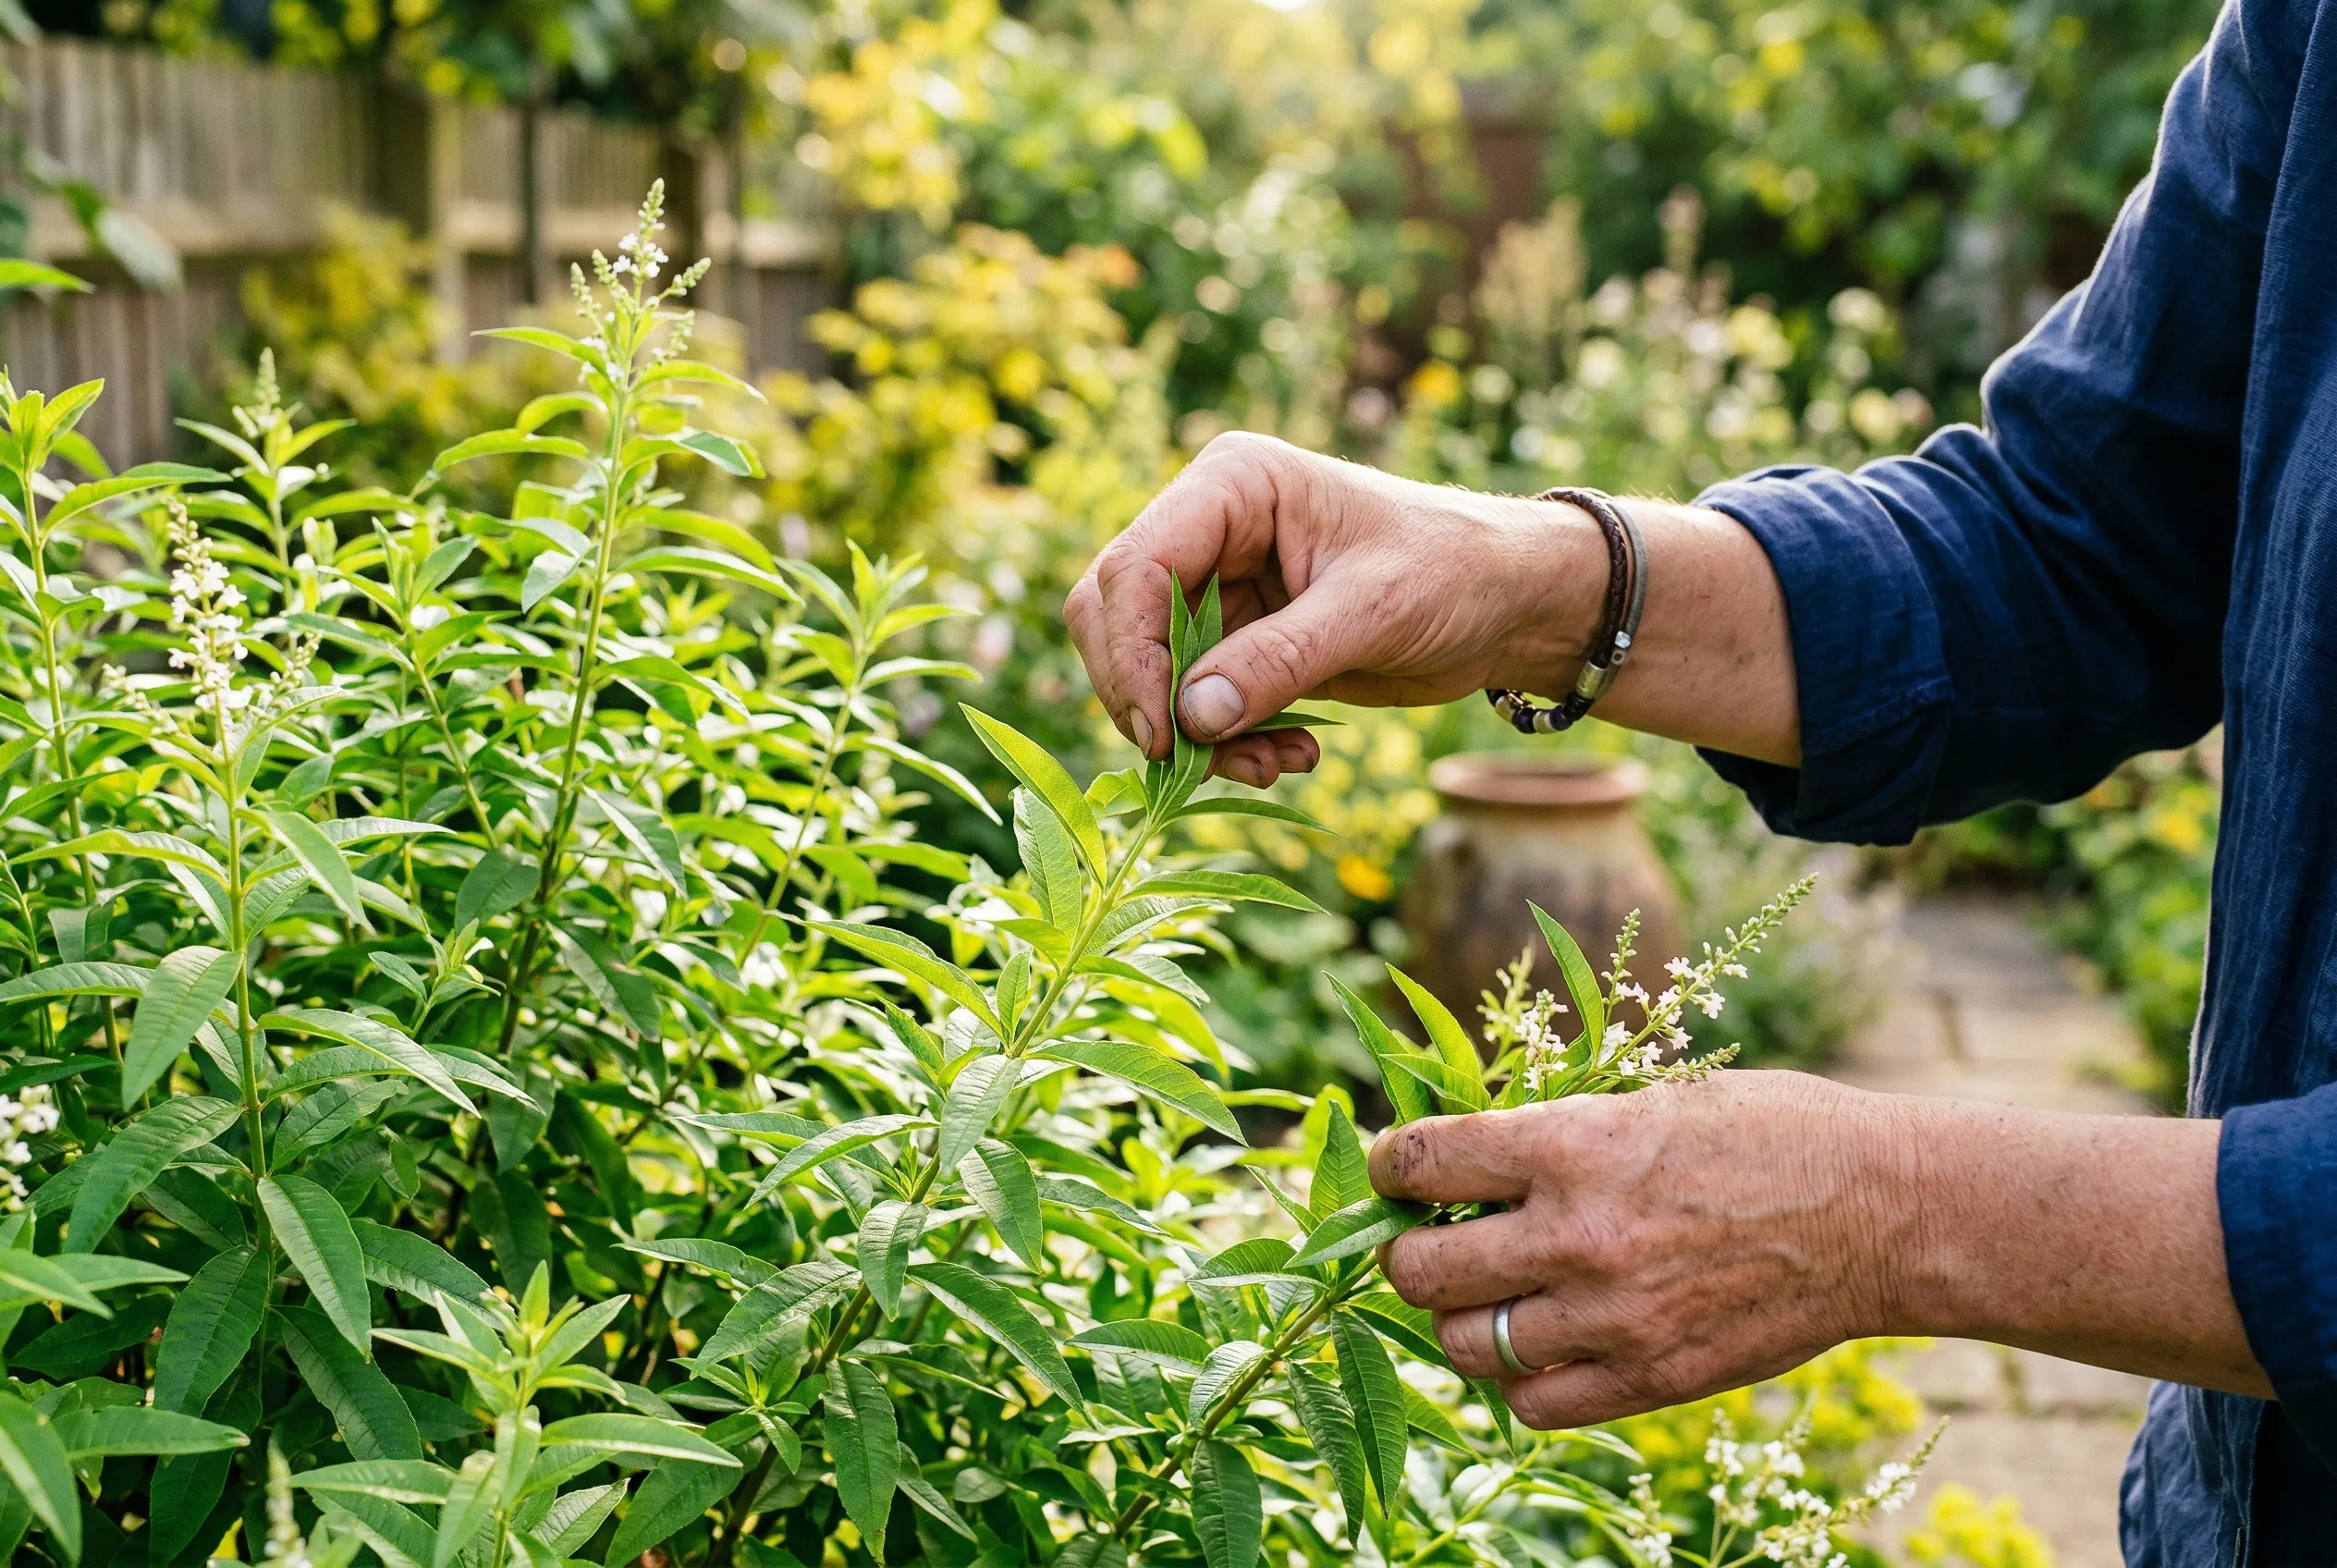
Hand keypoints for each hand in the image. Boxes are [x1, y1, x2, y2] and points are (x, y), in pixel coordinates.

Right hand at [1064, 432, 1602, 785]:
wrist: (1510, 603)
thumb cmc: (1455, 573)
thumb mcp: (1372, 612)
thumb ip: (1277, 661)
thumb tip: (1189, 719)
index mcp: (1233, 485)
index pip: (1135, 566)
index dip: (1130, 653)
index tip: (1163, 732)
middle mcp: (1209, 528)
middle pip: (1115, 617)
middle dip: (1150, 698)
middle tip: (1194, 763)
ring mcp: (1218, 586)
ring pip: (1147, 672)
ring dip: (1195, 734)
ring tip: (1272, 765)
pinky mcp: (1236, 641)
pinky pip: (1192, 702)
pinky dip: (1226, 743)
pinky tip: (1290, 756)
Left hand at [1367, 1070, 2269, 1420]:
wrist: (1883, 1213)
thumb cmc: (1774, 1133)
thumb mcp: (1655, 1101)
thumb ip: (1561, 1135)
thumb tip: (1475, 1158)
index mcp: (1574, 1147)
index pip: (1426, 1161)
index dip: (1392, 1167)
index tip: (1396, 1172)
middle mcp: (1577, 1236)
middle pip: (1421, 1270)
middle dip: (1408, 1254)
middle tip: (1428, 1243)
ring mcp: (1611, 1319)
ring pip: (1466, 1345)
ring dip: (1463, 1320)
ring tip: (1491, 1296)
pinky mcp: (1649, 1380)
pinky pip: (1532, 1405)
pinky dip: (1520, 1380)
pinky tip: (1542, 1345)